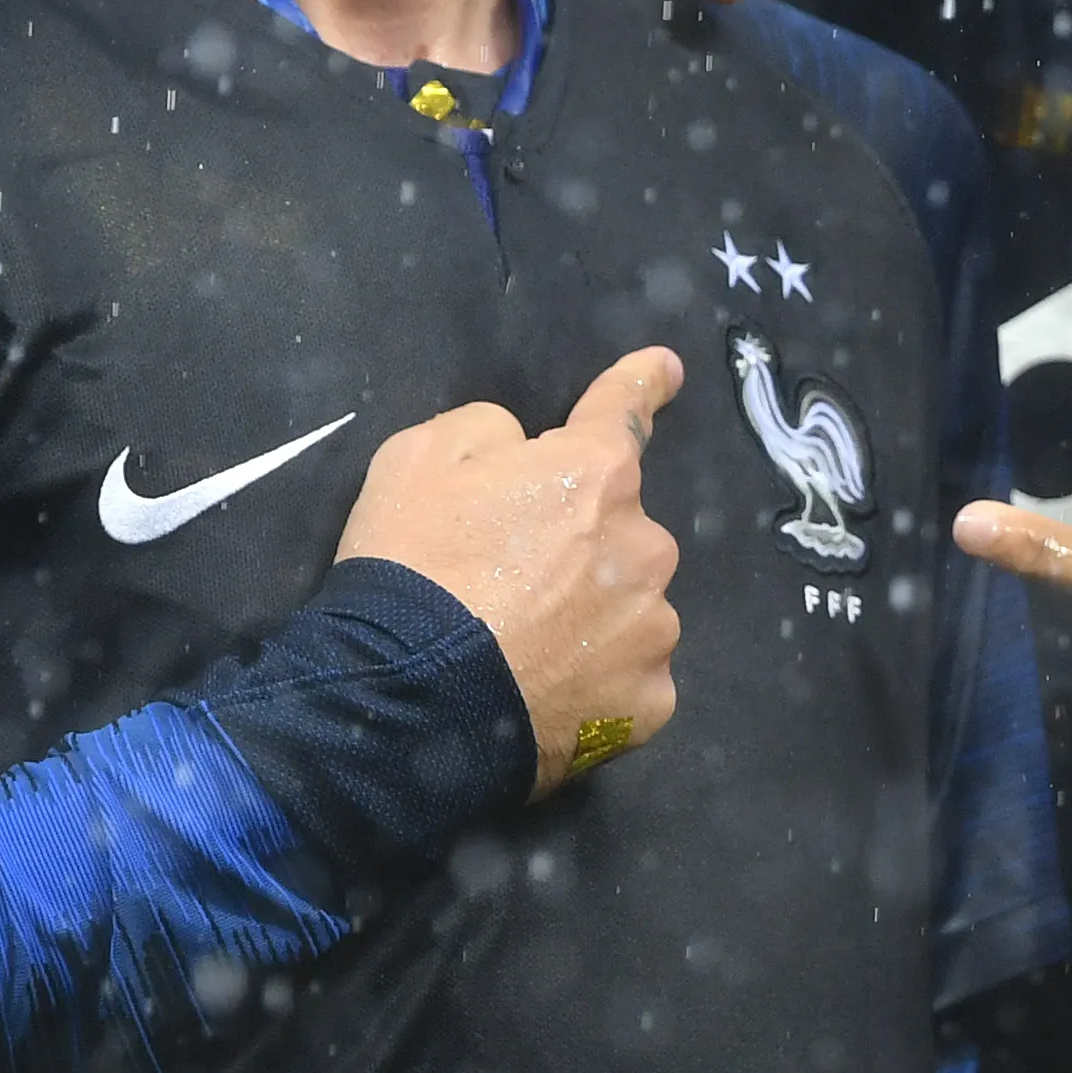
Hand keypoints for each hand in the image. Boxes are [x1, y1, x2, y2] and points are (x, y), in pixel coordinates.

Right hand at [340, 350, 684, 792]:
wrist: (404, 696)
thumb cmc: (411, 566)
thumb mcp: (417, 456)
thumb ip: (489, 431)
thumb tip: (525, 447)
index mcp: (595, 475)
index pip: (625, 412)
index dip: (643, 384)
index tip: (667, 369)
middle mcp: (645, 545)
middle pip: (619, 530)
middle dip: (580, 544)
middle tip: (509, 583)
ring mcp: (654, 628)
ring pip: (630, 606)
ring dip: (593, 617)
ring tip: (524, 648)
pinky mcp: (650, 702)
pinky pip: (630, 678)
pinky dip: (598, 682)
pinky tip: (549, 691)